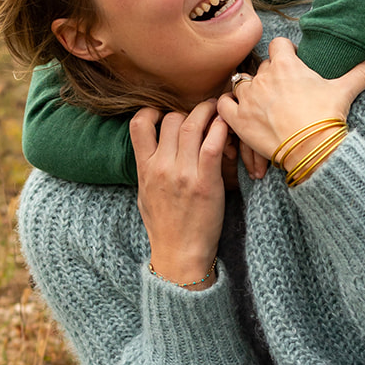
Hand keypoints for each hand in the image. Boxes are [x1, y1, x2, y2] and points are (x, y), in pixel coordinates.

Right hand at [131, 101, 226, 288]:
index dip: (152, 111)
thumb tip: (150, 151)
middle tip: (201, 115)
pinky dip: (220, 129)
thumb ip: (147, 169)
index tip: (165, 114)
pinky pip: (212, 144)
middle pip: (172, 119)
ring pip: (192, 125)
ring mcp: (182, 174)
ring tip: (217, 111)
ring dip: (207, 113)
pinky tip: (225, 127)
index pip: (139, 123)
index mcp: (144, 168)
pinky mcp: (204, 182)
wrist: (178, 253)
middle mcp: (161, 167)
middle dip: (188, 112)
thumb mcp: (144, 194)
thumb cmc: (164, 226)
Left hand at [217, 39, 364, 167]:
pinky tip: (235, 111)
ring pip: (241, 84)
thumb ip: (360, 74)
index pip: (279, 44)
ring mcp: (248, 98)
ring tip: (259, 102)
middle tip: (281, 90)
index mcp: (286, 65)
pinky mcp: (238, 119)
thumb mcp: (344, 92)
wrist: (311, 148)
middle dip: (269, 75)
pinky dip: (226, 106)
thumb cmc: (326, 117)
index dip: (285, 51)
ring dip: (248, 91)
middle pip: (261, 67)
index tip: (291, 60)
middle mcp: (263, 77)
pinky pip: (222, 104)